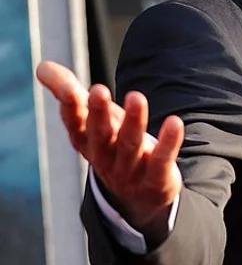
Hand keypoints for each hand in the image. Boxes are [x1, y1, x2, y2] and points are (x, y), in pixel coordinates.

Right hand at [36, 60, 183, 239]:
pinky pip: (162, 161)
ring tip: (136, 97)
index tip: (71, 90)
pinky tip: (175, 122)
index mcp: (87, 143)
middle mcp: (106, 158)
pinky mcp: (156, 181)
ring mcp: (131, 172)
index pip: (76, 126)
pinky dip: (169, 143)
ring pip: (131, 145)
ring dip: (133, 122)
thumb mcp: (92, 121)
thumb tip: (42, 67)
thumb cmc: (113, 146)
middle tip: (98, 91)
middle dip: (99, 114)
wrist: (140, 197)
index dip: (72, 110)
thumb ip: (68, 92)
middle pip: (101, 135)